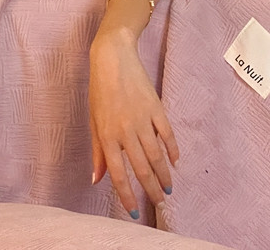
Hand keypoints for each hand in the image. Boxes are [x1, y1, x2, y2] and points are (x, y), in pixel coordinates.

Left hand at [88, 25, 178, 217]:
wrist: (113, 58)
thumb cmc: (100, 90)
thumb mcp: (94, 121)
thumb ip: (98, 152)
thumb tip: (96, 180)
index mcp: (107, 136)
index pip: (118, 174)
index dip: (126, 195)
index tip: (133, 212)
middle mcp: (126, 131)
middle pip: (141, 168)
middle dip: (151, 189)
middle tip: (159, 203)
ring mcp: (143, 118)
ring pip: (156, 154)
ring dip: (164, 174)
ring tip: (169, 189)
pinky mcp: (156, 106)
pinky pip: (167, 133)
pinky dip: (172, 149)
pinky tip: (176, 161)